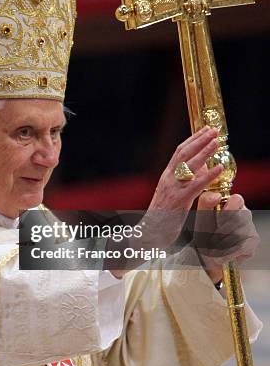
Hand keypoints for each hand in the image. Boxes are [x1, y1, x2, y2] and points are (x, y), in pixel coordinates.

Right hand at [110, 127, 222, 278]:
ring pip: (189, 165)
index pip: (179, 152)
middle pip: (184, 153)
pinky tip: (219, 168)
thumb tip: (198, 170)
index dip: (193, 139)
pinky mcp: (178, 201)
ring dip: (205, 152)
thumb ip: (183, 183)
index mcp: (166, 177)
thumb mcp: (172, 196)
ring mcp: (172, 189)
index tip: (205, 130)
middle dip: (200, 140)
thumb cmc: (161, 218)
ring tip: (217, 142)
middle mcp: (168, 179)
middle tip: (213, 130)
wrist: (146, 234)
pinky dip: (209, 175)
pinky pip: (196, 185)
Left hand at [194, 192, 259, 282]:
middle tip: (212, 238)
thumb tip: (216, 195)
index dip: (227, 211)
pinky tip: (221, 253)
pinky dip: (228, 252)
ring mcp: (251, 228)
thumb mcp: (201, 215)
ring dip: (222, 242)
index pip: (237, 200)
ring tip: (214, 245)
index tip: (217, 220)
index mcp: (233, 203)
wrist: (206, 253)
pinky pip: (241, 247)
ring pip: (239, 233)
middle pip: (238, 218)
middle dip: (221, 231)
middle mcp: (245, 214)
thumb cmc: (205, 231)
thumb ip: (206, 201)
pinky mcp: (252, 243)